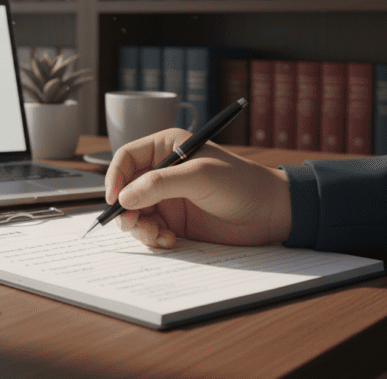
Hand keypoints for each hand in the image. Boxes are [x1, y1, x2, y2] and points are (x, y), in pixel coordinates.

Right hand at [104, 128, 291, 248]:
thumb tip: (124, 197)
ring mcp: (168, 198)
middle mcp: (163, 172)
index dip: (115, 177)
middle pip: (126, 189)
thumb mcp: (199, 176)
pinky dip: (154, 238)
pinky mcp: (176, 221)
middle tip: (132, 223)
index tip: (114, 198)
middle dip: (125, 208)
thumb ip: (160, 184)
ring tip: (156, 235)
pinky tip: (170, 240)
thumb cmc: (242, 183)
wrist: (272, 213)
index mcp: (167, 147)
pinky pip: (151, 230)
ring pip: (135, 212)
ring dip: (139, 226)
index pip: (127, 158)